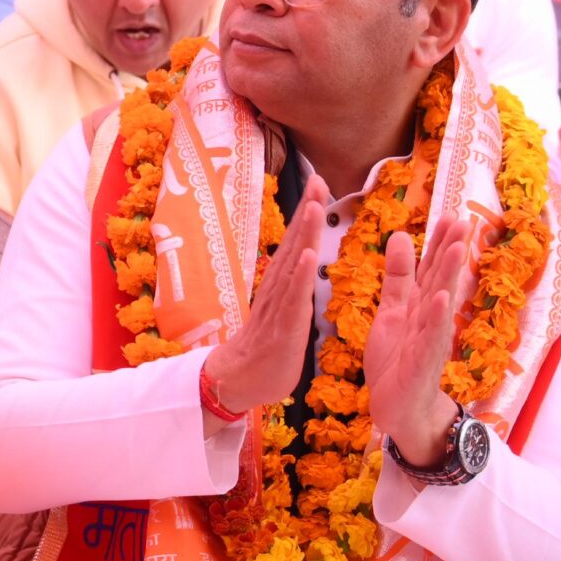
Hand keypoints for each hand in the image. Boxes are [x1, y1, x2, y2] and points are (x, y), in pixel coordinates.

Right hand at [198, 177, 328, 418]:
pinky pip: (294, 299)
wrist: (240, 381)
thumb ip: (294, 288)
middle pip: (294, 244)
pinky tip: (310, 256)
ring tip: (315, 205)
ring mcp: (279, 307)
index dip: (308, 213)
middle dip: (307, 211)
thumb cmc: (266, 351)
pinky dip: (302, 276)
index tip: (319, 183)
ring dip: (304, 234)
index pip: (296, 243)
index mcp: (282, 286)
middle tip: (319, 179)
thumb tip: (303, 265)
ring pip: (294, 265)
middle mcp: (278, 289)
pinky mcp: (283, 328)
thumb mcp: (285, 313)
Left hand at [364, 214, 476, 471]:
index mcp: (420, 306)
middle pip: (442, 280)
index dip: (440, 243)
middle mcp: (429, 320)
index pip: (432, 269)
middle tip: (464, 219)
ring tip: (458, 247)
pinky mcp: (422, 363)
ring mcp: (429, 341)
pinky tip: (442, 298)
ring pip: (440, 304)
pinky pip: (430, 338)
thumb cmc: (397, 359)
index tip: (451, 213)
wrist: (399, 408)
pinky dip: (436, 319)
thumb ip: (399, 278)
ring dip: (449, 275)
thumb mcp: (394, 312)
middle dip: (452, 250)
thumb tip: (401, 236)